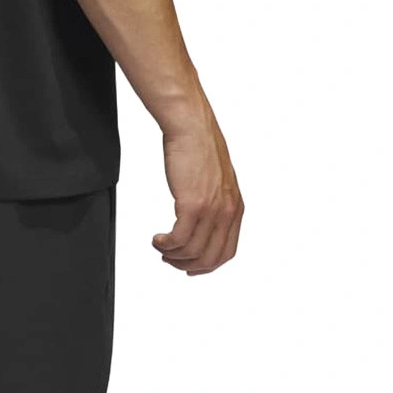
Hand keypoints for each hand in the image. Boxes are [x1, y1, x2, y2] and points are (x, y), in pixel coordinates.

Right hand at [153, 111, 242, 274]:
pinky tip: (157, 238)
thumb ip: (214, 204)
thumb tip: (200, 224)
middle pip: (210, 258)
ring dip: (172, 255)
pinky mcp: (193, 204)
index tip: (188, 265)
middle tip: (169, 258)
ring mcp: (211, 209)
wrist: (191, 127)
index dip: (206, 266)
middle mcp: (227, 212)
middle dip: (186, 265)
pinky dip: (165, 245)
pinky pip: (179, 239)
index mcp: (235, 208)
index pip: (226, 252)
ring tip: (160, 246)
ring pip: (192, 252)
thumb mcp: (216, 182)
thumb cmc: (199, 149)